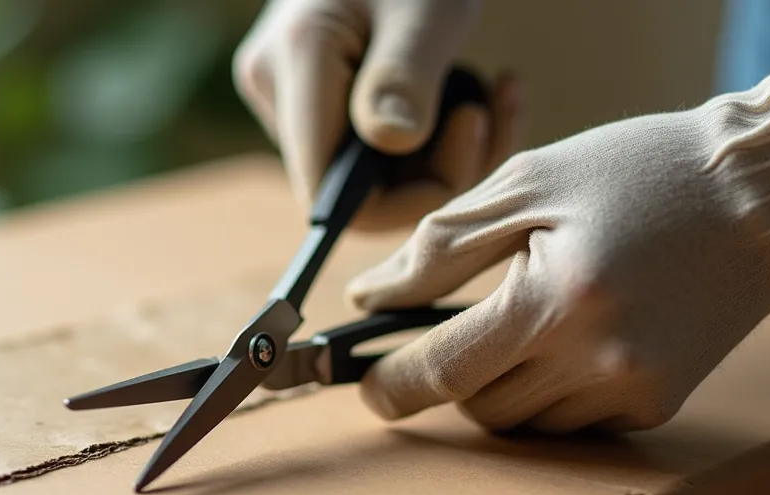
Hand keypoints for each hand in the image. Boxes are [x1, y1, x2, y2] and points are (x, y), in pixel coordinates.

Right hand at [233, 0, 522, 229]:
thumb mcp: (427, 9)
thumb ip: (406, 76)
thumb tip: (393, 146)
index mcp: (292, 64)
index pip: (329, 195)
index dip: (402, 200)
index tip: (468, 140)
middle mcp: (277, 90)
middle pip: (357, 187)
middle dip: (438, 169)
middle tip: (492, 113)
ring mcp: (293, 95)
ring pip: (375, 172)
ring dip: (446, 151)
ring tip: (492, 96)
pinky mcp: (318, 97)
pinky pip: (379, 148)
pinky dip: (435, 134)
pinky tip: (479, 93)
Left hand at [346, 70, 769, 432]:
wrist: (760, 197)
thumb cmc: (635, 174)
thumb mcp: (528, 184)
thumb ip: (440, 247)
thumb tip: (370, 299)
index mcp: (556, 296)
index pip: (444, 370)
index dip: (394, 385)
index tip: (370, 387)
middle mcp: (597, 356)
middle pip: (479, 408)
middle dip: (454, 376)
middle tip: (468, 326)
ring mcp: (633, 387)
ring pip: (524, 423)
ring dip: (505, 385)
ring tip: (536, 319)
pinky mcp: (659, 402)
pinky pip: (573, 422)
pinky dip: (555, 390)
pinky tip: (581, 336)